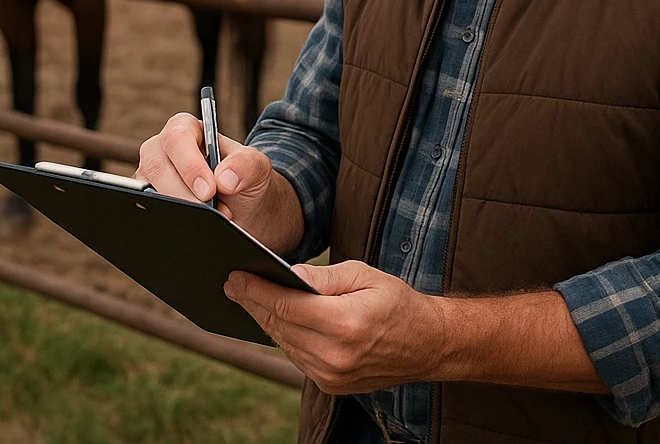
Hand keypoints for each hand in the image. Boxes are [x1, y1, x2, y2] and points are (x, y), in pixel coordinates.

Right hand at [135, 113, 302, 253]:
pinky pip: (145, 214)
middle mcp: (162, 151)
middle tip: (210, 213)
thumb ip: (246, 165)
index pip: (178, 137)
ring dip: (175, 211)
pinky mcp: (147, 205)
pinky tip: (187, 234)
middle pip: (156, 166)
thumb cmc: (247, 180)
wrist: (247, 211)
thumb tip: (224, 178)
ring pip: (145, 192)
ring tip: (206, 224)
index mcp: (188, 130)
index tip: (209, 191)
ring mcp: (150, 179)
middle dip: (182, 194)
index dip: (190, 164)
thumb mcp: (256, 168)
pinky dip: (165, 224)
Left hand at [224, 261, 444, 393]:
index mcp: (345, 324)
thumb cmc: (396, 302)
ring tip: (247, 298)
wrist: (427, 344)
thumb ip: (324, 277)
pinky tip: (274, 318)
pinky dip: (284, 336)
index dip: (257, 290)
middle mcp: (335, 356)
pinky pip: (297, 356)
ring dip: (265, 320)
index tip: (235, 277)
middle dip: (253, 303)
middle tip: (232, 284)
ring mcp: (332, 376)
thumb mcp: (364, 275)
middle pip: (280, 326)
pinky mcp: (332, 385)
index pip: (287, 306)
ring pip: (285, 343)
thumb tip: (289, 274)